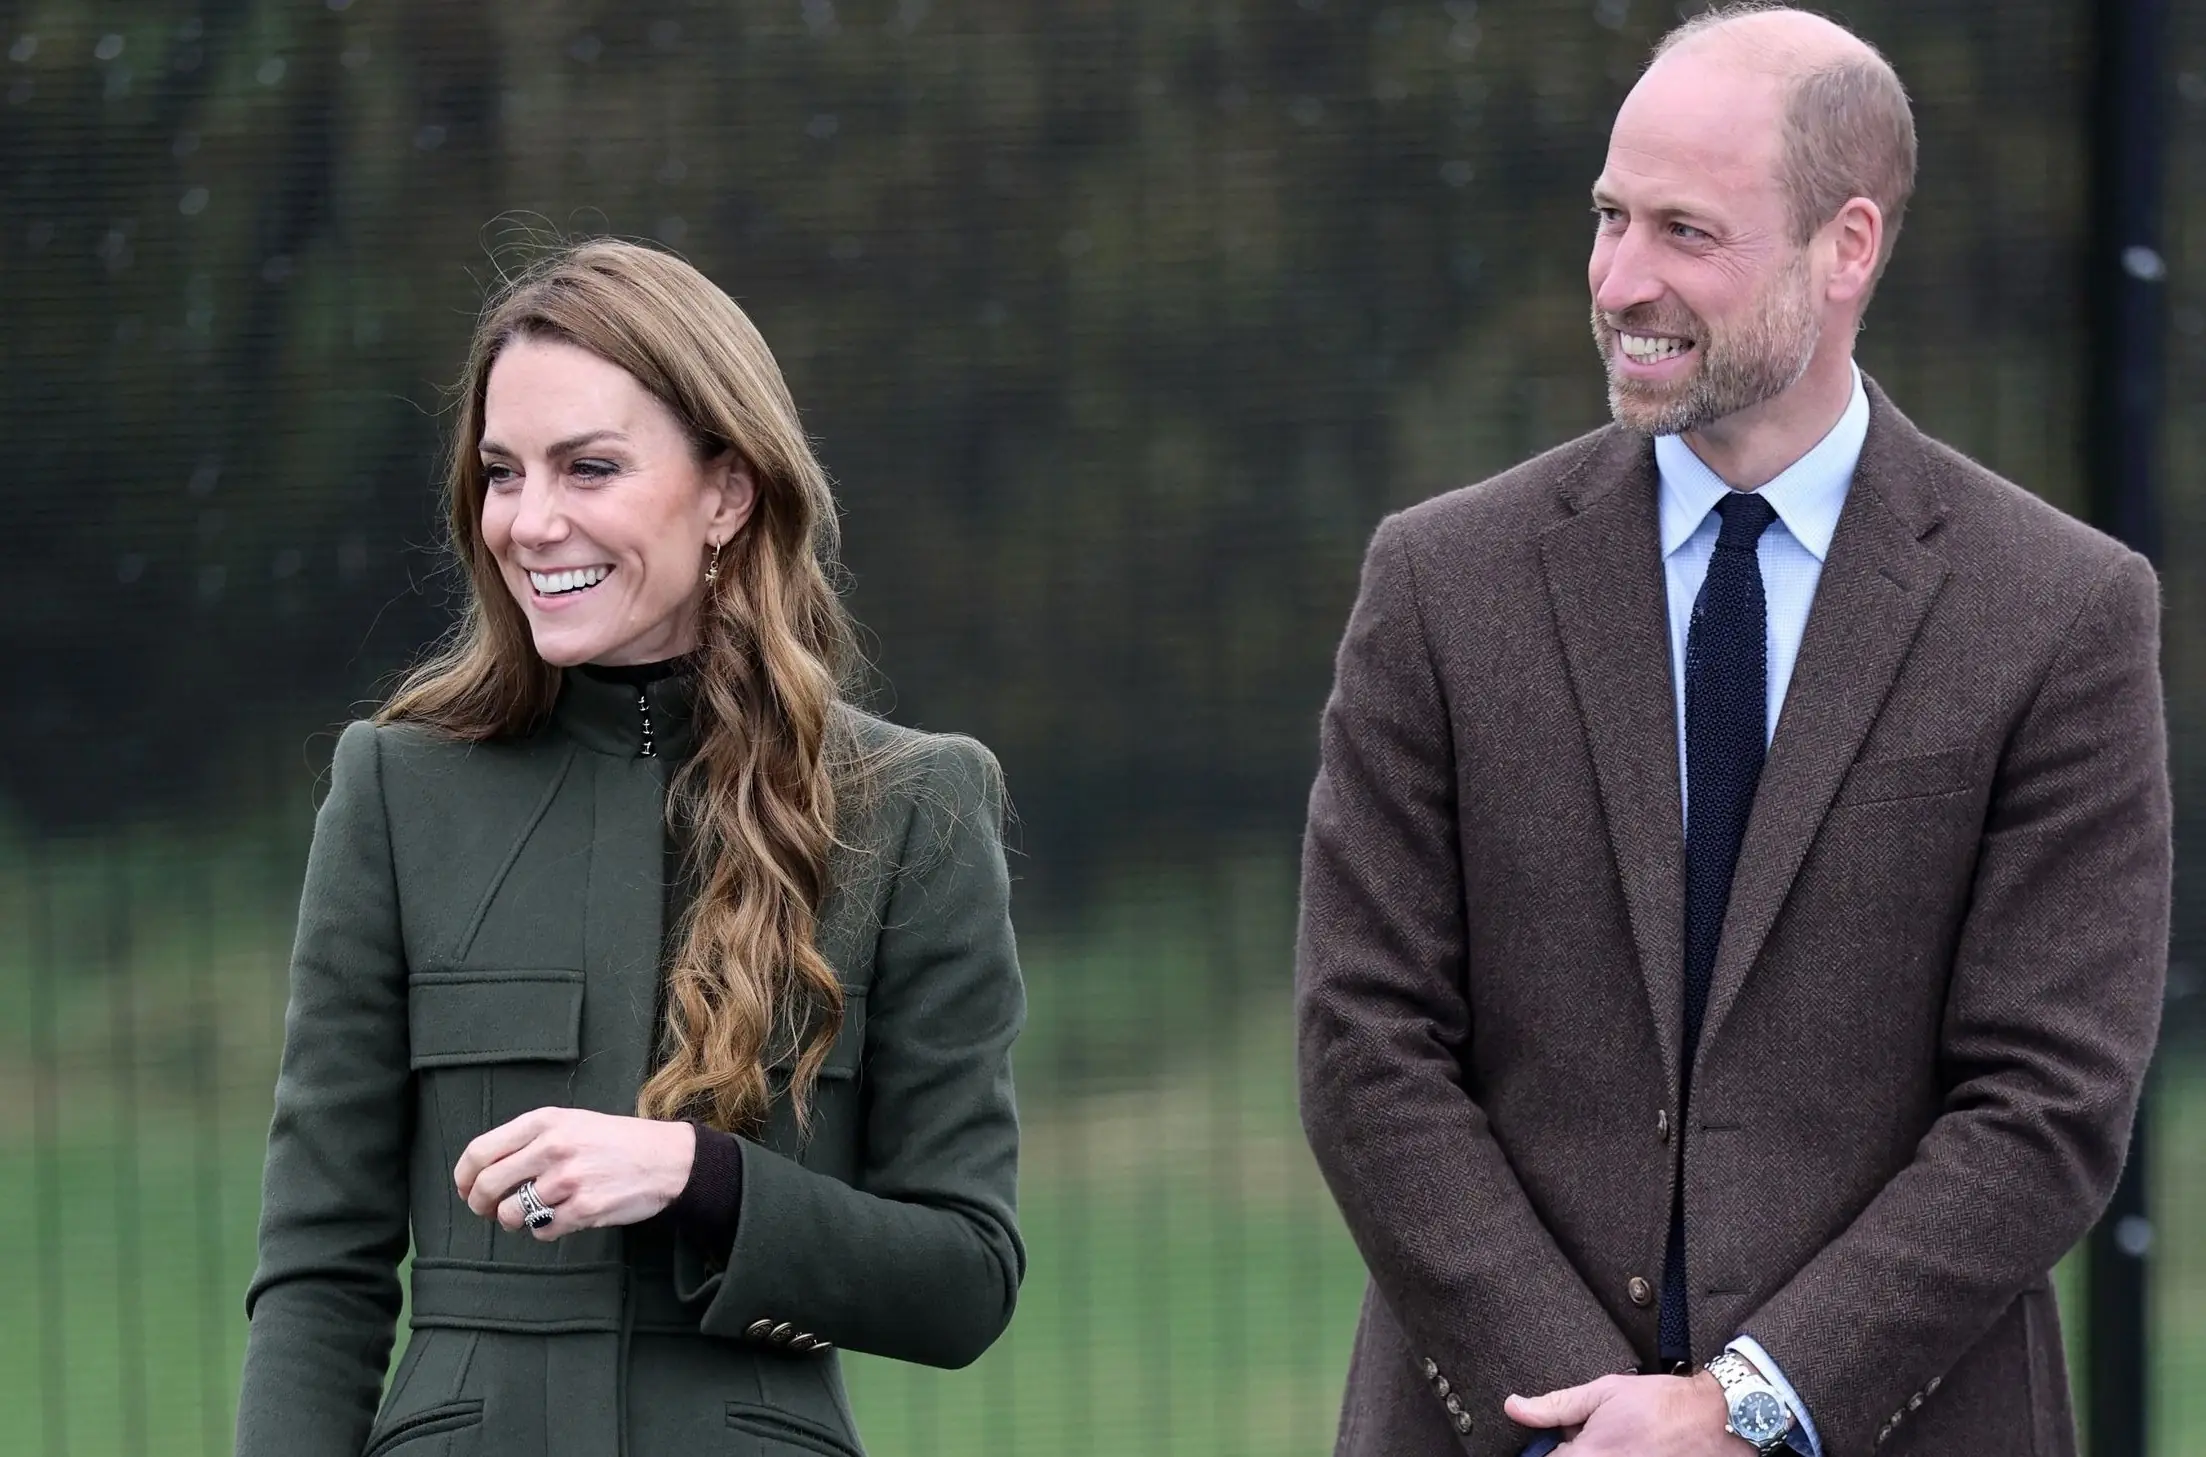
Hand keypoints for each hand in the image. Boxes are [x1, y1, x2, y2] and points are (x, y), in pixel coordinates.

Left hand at [453, 1107, 696, 1240]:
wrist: (667, 1158)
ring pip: (511, 1213)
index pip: (481, 1151)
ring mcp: (568, 1180)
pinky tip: (559, 1219)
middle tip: (487, 1210)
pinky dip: (544, 1231)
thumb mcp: (571, 1122)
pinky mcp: (584, 1209)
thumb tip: (484, 1172)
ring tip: (530, 1214)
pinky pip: (542, 1231)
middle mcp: (553, 1148)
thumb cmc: (614, 1140)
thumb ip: (530, 1140)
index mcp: (544, 1122)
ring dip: (513, 1220)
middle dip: (480, 1204)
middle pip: (488, 1185)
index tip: (464, 1188)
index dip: (464, 1176)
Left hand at [1505, 1372, 1750, 1454]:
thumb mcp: (1601, 1392)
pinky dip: (1618, 1455)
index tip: (1557, 1439)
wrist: (1713, 1420)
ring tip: (1617, 1440)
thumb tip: (1515, 1407)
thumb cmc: (1661, 1403)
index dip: (1548, 1448)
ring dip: (1595, 1453)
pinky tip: (1630, 1447)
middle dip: (1574, 1449)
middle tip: (1590, 1435)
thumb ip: (1554, 1405)